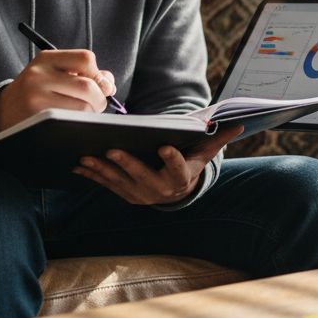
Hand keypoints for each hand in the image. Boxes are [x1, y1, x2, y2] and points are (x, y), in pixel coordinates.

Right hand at [0, 49, 117, 131]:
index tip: (99, 84)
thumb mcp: (54, 73)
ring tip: (81, 112)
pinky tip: (72, 120)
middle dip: (99, 98)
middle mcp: (39, 75)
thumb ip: (85, 73)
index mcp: (46, 58)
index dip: (98, 74)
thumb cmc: (37, 90)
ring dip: (90, 112)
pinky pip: (71, 120)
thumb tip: (109, 83)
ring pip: (82, 106)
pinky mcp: (37, 117)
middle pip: (88, 86)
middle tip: (96, 104)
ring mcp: (36, 96)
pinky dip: (79, 122)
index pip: (86, 58)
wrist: (3, 110)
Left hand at [73, 124, 243, 204]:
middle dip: (126, 163)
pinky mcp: (125, 194)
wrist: (177, 191)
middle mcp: (160, 190)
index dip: (172, 159)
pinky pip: (106, 185)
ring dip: (101, 170)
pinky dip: (91, 176)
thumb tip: (239, 123)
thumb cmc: (190, 163)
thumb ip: (218, 138)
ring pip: (118, 182)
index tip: (164, 147)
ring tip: (86, 156)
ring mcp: (140, 195)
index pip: (178, 169)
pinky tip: (77, 165)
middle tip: (112, 149)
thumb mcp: (204, 152)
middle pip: (141, 177)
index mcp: (181, 178)